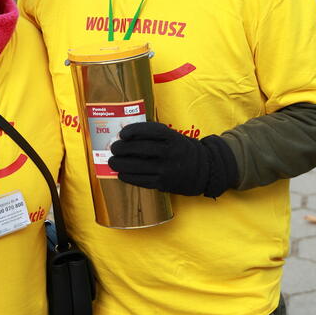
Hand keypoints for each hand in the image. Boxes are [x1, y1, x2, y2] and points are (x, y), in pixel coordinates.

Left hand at [108, 122, 237, 197]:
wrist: (203, 170)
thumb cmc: (182, 150)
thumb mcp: (174, 137)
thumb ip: (154, 135)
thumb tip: (127, 134)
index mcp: (173, 137)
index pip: (149, 131)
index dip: (133, 131)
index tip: (122, 133)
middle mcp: (170, 152)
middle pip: (140, 149)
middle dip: (122, 148)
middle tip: (113, 148)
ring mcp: (166, 169)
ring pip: (137, 166)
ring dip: (121, 164)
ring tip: (112, 162)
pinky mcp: (163, 183)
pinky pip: (141, 180)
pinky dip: (129, 177)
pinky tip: (122, 174)